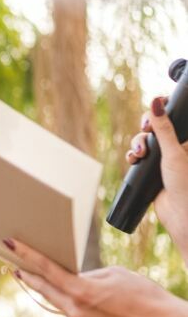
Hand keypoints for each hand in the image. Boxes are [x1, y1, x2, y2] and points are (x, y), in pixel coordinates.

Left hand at [7, 238, 187, 316]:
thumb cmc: (144, 294)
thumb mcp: (114, 274)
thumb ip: (88, 276)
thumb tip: (73, 280)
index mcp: (82, 292)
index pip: (47, 270)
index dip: (27, 256)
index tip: (11, 245)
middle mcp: (77, 314)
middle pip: (47, 292)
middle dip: (32, 279)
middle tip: (18, 268)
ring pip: (69, 309)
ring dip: (74, 300)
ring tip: (104, 298)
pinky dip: (90, 316)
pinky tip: (111, 314)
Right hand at [129, 96, 187, 257]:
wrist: (181, 216)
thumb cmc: (185, 185)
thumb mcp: (173, 153)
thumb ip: (164, 128)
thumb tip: (156, 100)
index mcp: (186, 140)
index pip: (173, 116)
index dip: (161, 109)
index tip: (154, 111)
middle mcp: (177, 147)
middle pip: (155, 125)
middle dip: (146, 128)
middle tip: (145, 128)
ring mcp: (164, 158)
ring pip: (145, 140)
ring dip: (138, 143)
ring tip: (139, 153)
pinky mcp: (153, 169)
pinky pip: (139, 155)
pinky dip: (133, 155)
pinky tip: (133, 160)